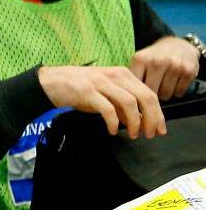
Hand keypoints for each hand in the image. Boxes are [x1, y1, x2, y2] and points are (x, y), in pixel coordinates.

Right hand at [37, 64, 165, 138]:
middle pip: (145, 97)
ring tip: (133, 134)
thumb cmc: (78, 89)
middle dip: (152, 118)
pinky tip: (112, 130)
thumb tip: (139, 120)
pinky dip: (113, 122)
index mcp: (123, 74)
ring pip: (130, 102)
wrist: (50, 82)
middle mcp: (115, 75)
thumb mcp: (105, 93)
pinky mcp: (87, 91)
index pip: (149, 93)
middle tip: (150, 134)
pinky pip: (107, 108)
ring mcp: (101, 82)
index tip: (160, 128)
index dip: (158, 113)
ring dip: (135, 122)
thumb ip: (122, 105)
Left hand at [129, 36, 200, 101]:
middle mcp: (157, 62)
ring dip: (163, 95)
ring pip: (165, 95)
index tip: (135, 95)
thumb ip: (128, 78)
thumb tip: (120, 102)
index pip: (133, 87)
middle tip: (150, 89)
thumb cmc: (153, 58)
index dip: (134, 94)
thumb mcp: (137, 62)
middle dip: (149, 95)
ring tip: (161, 85)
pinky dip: (175, 92)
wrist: (178, 44)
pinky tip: (172, 83)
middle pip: (150, 93)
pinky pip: (178, 93)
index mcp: (140, 59)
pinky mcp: (188, 71)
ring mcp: (174, 66)